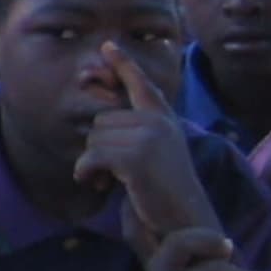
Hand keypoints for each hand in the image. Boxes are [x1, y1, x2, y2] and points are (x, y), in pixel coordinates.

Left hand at [71, 48, 211, 250]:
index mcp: (164, 120)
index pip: (142, 86)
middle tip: (109, 175)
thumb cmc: (160, 195)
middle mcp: (159, 122)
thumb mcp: (147, 157)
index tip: (107, 46)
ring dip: (92, 165)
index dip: (124, 65)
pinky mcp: (136, 155)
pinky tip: (101, 187)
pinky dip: (86, 174)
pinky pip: (90, 156)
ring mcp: (150, 135)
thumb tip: (98, 120)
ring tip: (109, 182)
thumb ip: (130, 134)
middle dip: (97, 149)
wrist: (184, 224)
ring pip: (93, 138)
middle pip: (101, 120)